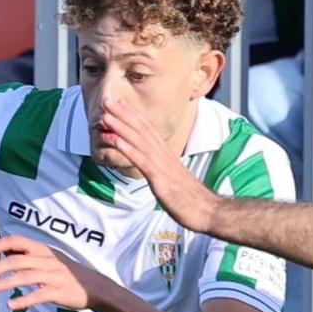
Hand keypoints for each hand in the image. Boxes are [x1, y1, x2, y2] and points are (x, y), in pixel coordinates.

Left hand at [0, 236, 102, 311]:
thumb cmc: (69, 274)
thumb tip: (5, 253)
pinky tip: (11, 305)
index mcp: (43, 250)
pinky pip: (39, 295)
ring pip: (25, 276)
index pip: (16, 241)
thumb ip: (29, 256)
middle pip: (16, 260)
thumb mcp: (50, 259)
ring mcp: (54, 276)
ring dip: (5, 283)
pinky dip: (24, 300)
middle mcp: (47, 260)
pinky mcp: (60, 292)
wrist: (96, 288)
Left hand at [97, 100, 221, 230]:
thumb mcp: (174, 180)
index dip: (134, 115)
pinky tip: (115, 140)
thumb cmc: (192, 199)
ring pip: (139, 141)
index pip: (149, 129)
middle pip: (143, 129)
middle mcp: (165, 155)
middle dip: (124, 114)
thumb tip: (154, 170)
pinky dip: (127, 148)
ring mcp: (162, 166)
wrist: (207, 211)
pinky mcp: (160, 179)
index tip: (120, 103)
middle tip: (107, 100)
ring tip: (105, 116)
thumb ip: (163, 171)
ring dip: (121, 127)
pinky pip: (142, 161)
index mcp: (168, 155)